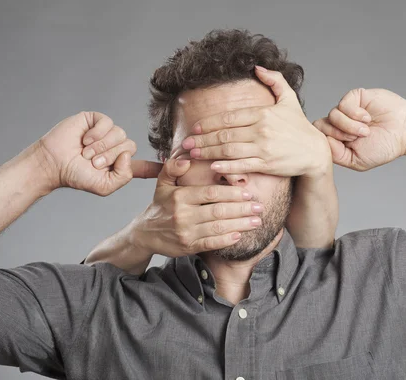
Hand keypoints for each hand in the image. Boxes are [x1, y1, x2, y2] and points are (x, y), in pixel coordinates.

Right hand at [37, 111, 161, 194]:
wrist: (53, 163)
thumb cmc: (76, 176)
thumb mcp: (105, 186)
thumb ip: (123, 176)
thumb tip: (128, 155)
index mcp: (121, 164)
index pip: (145, 166)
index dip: (160, 166)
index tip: (181, 164)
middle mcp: (117, 147)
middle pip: (130, 147)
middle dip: (110, 156)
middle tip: (92, 163)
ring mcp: (108, 133)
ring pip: (120, 135)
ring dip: (102, 147)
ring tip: (86, 153)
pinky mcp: (97, 120)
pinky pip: (108, 124)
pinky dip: (97, 134)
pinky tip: (84, 140)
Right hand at [130, 157, 264, 257]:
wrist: (145, 233)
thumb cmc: (160, 205)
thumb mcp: (162, 183)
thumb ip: (173, 168)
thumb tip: (185, 159)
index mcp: (179, 196)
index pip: (210, 193)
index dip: (231, 193)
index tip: (248, 193)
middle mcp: (182, 215)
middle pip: (218, 211)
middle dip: (241, 209)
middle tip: (259, 207)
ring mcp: (186, 232)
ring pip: (218, 228)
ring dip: (240, 225)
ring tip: (256, 221)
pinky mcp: (188, 247)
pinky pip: (211, 243)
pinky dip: (226, 240)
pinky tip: (239, 235)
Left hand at [180, 66, 331, 178]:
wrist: (315, 152)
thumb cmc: (299, 127)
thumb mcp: (289, 100)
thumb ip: (274, 80)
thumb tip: (257, 67)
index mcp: (262, 113)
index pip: (229, 117)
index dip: (209, 122)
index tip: (194, 127)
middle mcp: (261, 130)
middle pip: (224, 133)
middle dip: (202, 138)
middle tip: (185, 143)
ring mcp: (263, 148)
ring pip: (229, 149)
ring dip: (208, 151)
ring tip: (193, 154)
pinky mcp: (267, 164)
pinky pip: (242, 165)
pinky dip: (226, 166)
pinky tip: (213, 166)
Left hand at [313, 88, 405, 171]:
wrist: (405, 132)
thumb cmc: (383, 147)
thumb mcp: (356, 160)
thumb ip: (336, 154)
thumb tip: (323, 141)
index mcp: (336, 138)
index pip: (318, 137)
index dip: (329, 143)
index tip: (347, 147)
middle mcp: (338, 123)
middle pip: (320, 125)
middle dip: (337, 134)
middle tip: (355, 139)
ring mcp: (346, 109)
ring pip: (332, 115)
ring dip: (349, 126)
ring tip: (366, 131)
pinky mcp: (354, 97)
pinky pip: (343, 104)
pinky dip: (355, 114)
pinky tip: (367, 118)